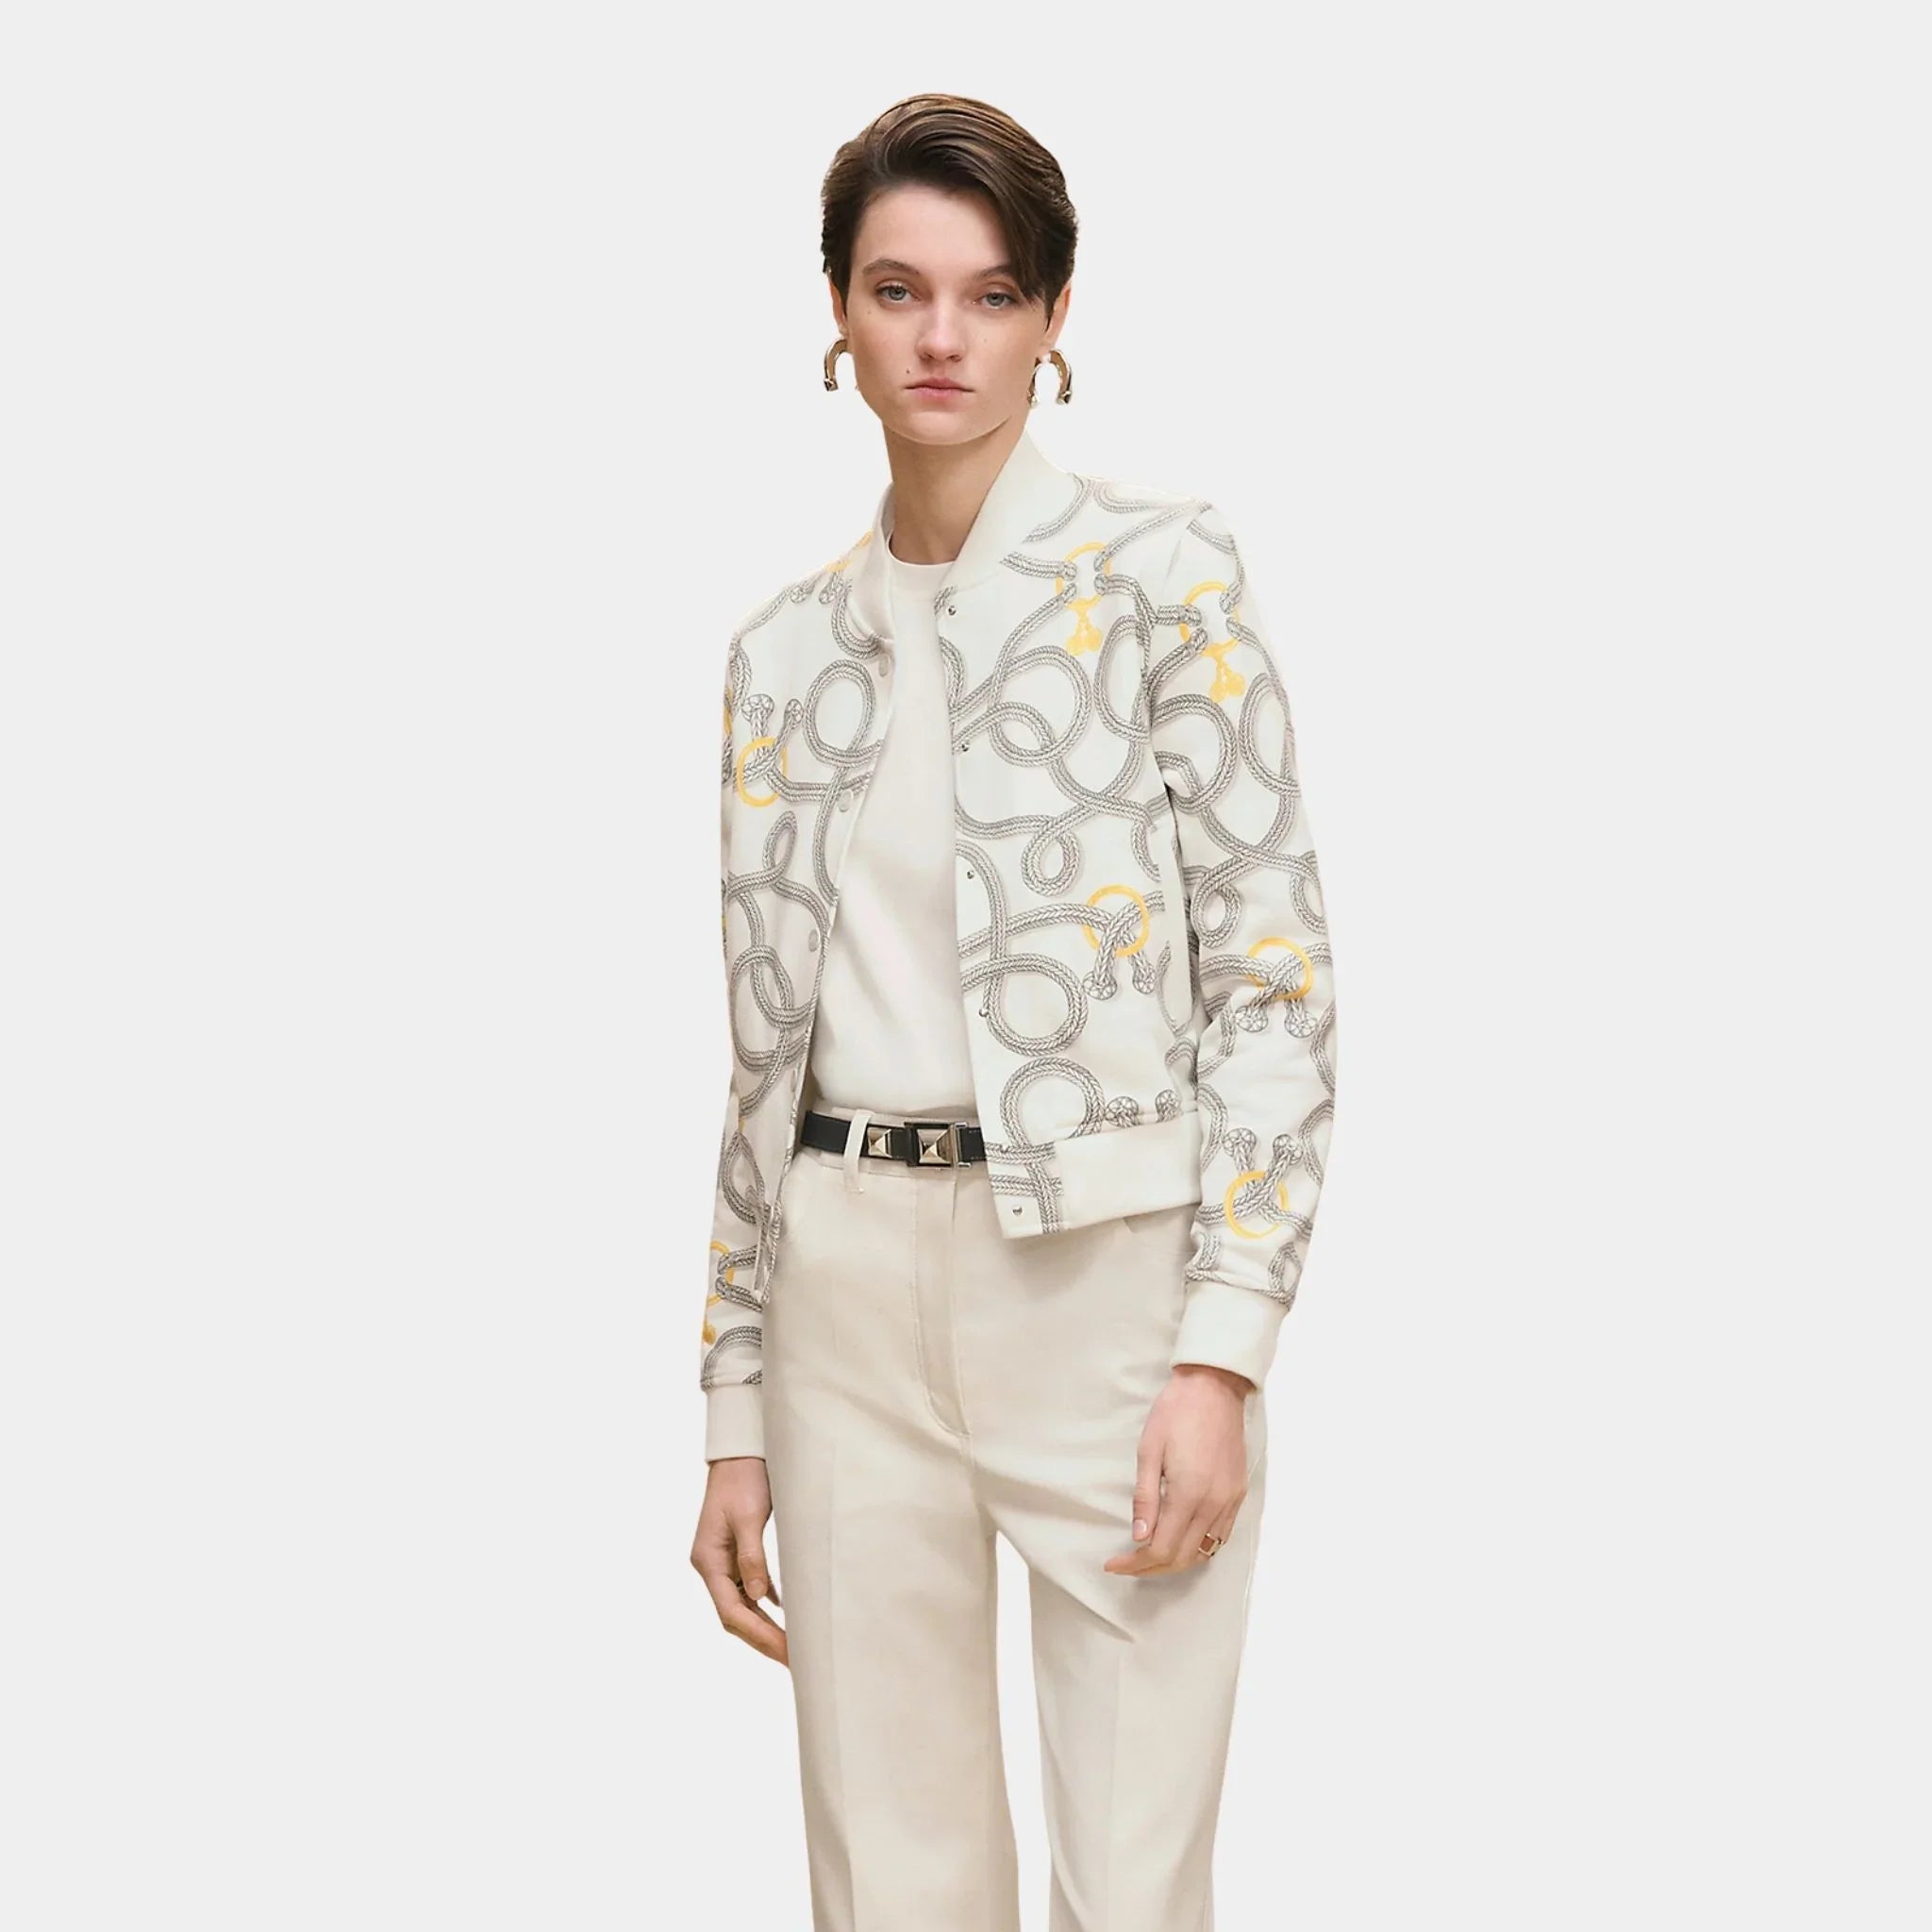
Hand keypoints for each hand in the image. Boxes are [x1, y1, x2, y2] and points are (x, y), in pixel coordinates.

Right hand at [690, 1456, 787, 1664]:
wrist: (739, 1451)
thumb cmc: (743, 1478)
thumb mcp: (748, 1517)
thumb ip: (752, 1557)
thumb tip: (760, 1599)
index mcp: (708, 1560)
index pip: (731, 1611)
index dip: (759, 1635)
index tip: (786, 1652)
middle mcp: (711, 1565)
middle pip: (735, 1615)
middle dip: (763, 1639)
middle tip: (794, 1661)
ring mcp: (722, 1560)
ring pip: (742, 1604)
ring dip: (765, 1625)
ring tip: (792, 1646)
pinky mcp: (736, 1551)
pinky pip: (750, 1587)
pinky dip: (766, 1603)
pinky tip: (783, 1613)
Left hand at [1102, 1364, 1253, 1577]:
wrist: (1214, 1387)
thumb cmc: (1176, 1412)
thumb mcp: (1149, 1450)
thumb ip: (1145, 1498)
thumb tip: (1138, 1537)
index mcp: (1190, 1493)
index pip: (1162, 1549)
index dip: (1135, 1563)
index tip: (1113, 1563)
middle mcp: (1214, 1504)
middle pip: (1183, 1557)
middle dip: (1151, 1567)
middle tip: (1126, 1564)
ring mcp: (1230, 1500)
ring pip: (1204, 1551)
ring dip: (1175, 1561)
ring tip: (1148, 1556)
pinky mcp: (1238, 1493)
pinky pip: (1220, 1536)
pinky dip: (1198, 1547)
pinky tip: (1180, 1541)